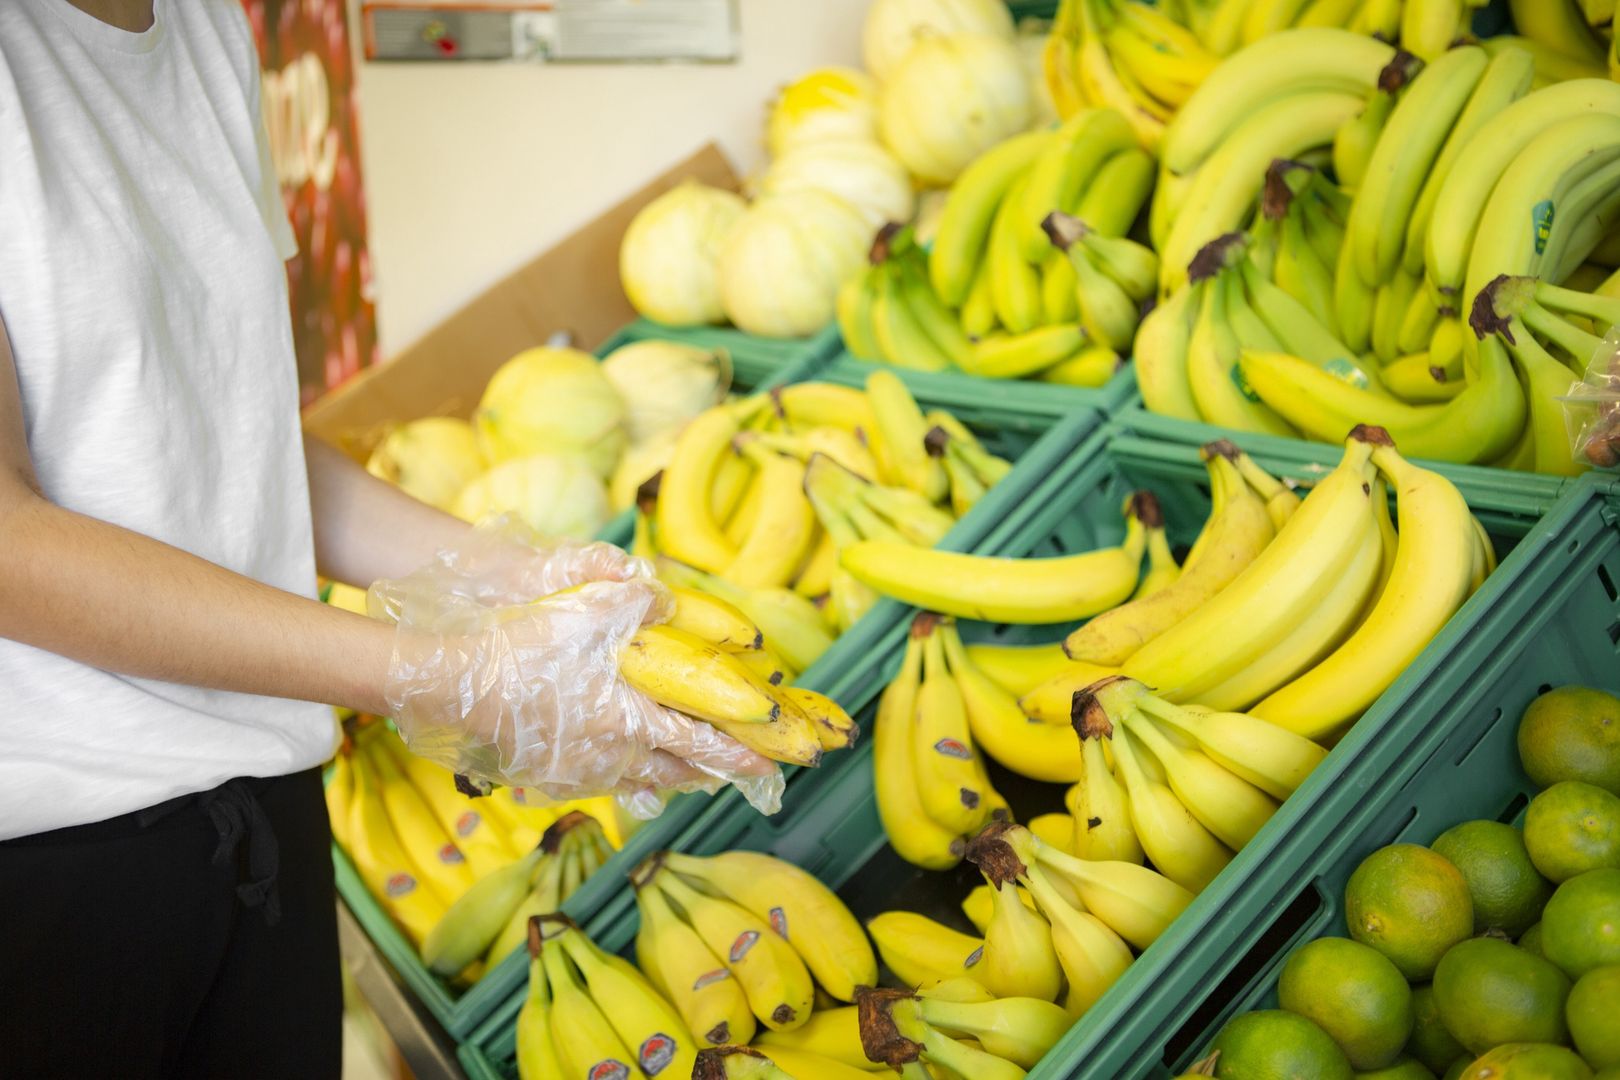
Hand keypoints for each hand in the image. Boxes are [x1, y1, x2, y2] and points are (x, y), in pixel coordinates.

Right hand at [371, 518, 781, 811]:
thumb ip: (635, 602)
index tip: (769, 764)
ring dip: (668, 776)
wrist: (455, 684)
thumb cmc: (525, 646)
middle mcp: (610, 755)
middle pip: (673, 771)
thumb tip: (666, 598)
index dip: (737, 753)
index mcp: (629, 720)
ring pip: (637, 782)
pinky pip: (601, 783)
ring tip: (686, 771)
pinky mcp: (548, 778)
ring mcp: (577, 772)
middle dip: (707, 771)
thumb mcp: (588, 610)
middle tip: (731, 770)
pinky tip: (624, 769)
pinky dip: (625, 778)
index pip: (698, 741)